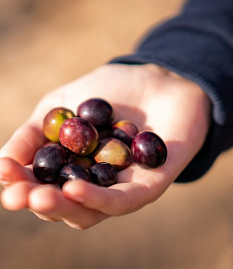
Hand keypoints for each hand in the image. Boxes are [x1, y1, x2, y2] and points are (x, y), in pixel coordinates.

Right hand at [0, 63, 210, 228]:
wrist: (159, 79)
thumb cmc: (110, 91)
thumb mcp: (62, 104)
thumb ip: (34, 132)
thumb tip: (2, 160)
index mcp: (71, 166)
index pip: (42, 183)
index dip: (20, 182)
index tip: (3, 172)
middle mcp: (94, 183)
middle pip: (62, 205)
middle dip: (37, 201)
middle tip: (15, 195)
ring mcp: (120, 188)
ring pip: (88, 211)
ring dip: (62, 206)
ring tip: (39, 196)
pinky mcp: (148, 186)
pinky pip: (122, 200)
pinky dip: (97, 199)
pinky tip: (74, 188)